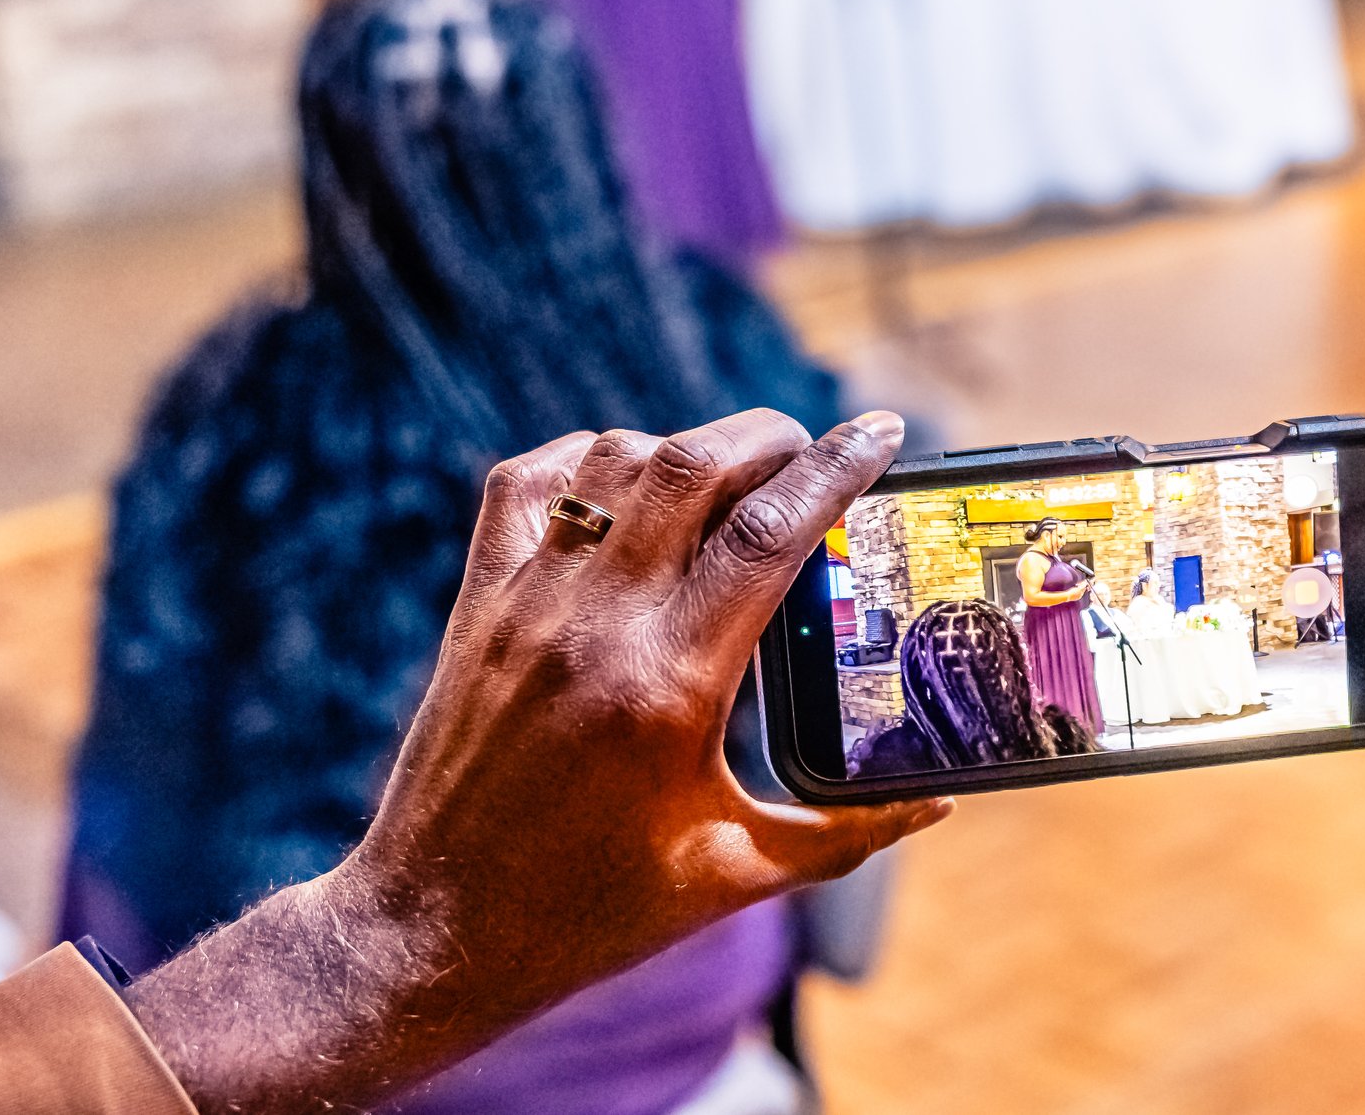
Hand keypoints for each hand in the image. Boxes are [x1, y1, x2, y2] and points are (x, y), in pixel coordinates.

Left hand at [131, 411, 948, 1114]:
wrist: (431, 935)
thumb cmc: (590, 914)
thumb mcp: (735, 876)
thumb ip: (845, 833)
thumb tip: (933, 803)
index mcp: (669, 686)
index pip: (769, 533)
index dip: (838, 467)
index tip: (882, 429)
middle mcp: (593, 626)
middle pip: (693, 465)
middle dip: (768, 436)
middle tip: (812, 452)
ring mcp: (525, 607)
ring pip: (614, 460)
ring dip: (685, 448)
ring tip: (732, 476)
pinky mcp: (476, 608)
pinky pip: (525, 485)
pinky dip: (584, 460)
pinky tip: (625, 485)